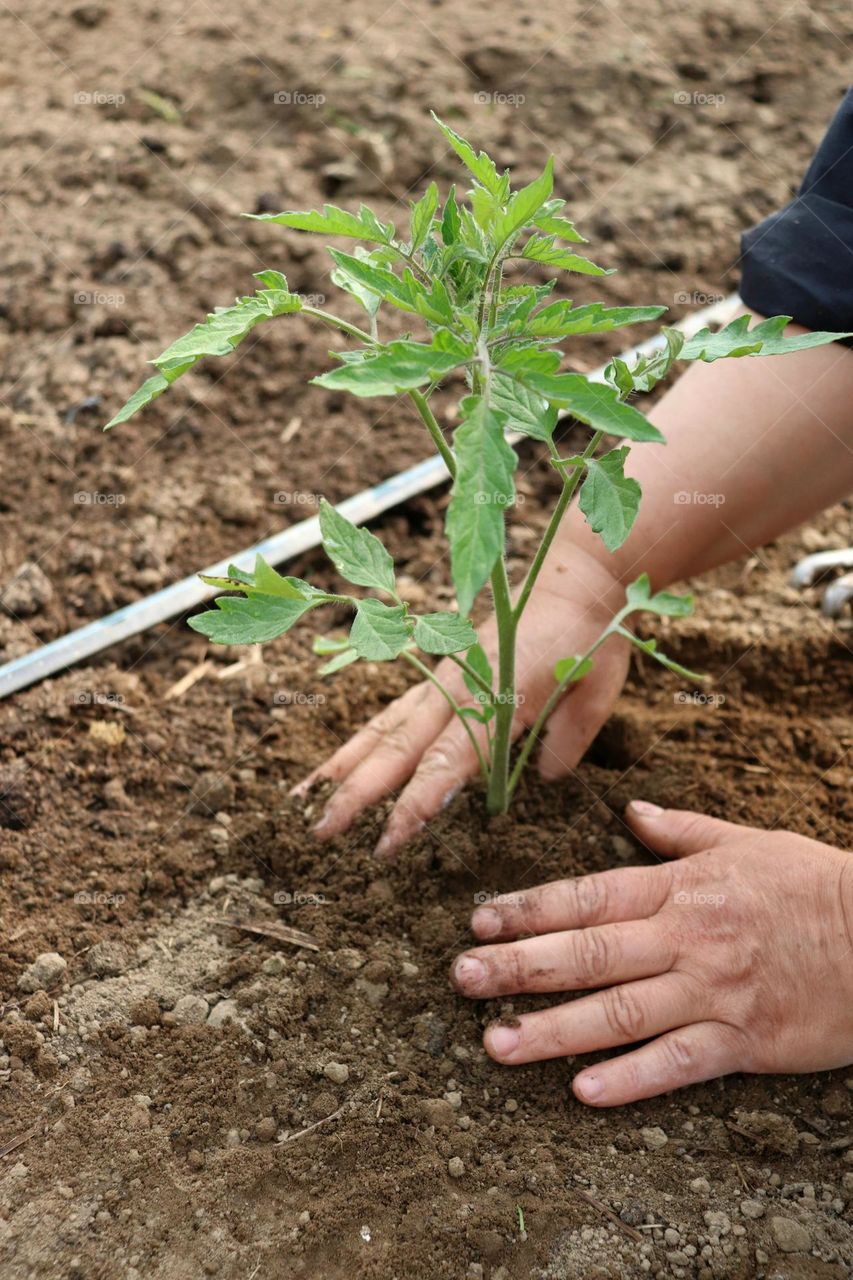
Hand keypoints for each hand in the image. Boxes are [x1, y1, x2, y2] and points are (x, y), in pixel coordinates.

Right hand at [294, 548, 629, 855]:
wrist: (575, 579)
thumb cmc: (590, 638)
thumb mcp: (597, 689)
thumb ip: (568, 737)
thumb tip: (544, 777)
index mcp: (495, 697)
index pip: (446, 762)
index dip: (414, 803)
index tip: (387, 840)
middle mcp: (456, 689)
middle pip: (397, 747)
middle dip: (357, 793)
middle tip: (321, 833)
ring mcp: (440, 680)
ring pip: (382, 729)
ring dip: (342, 766)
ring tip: (301, 800)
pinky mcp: (436, 675)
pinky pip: (390, 714)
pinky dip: (360, 742)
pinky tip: (335, 767)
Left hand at [451, 803, 852, 1104]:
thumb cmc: (814, 884)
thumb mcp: (747, 841)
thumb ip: (681, 831)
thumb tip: (631, 813)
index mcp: (680, 888)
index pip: (587, 895)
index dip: (528, 908)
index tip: (478, 919)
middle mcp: (685, 938)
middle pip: (587, 953)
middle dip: (517, 966)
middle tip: (461, 978)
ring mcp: (713, 991)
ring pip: (618, 1013)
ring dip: (552, 1030)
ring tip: (495, 1045)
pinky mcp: (745, 1040)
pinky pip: (679, 1064)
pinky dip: (632, 1078)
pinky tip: (584, 1093)